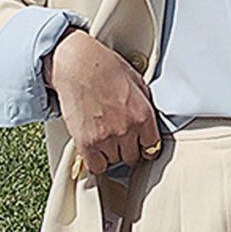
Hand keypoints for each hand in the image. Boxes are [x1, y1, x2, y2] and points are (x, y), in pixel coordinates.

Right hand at [45, 30, 161, 175]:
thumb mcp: (138, 84)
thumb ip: (145, 107)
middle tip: (119, 139)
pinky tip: (94, 150)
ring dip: (110, 154)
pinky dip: (95, 161)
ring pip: (114, 162)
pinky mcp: (86, 142)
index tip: (140, 146)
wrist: (78, 65)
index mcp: (144, 116)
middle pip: (132, 158)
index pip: (152, 148)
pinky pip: (96, 166)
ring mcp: (106, 138)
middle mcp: (127, 129)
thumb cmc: (106, 68)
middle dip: (127, 149)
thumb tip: (148, 123)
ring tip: (104, 138)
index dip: (145, 147)